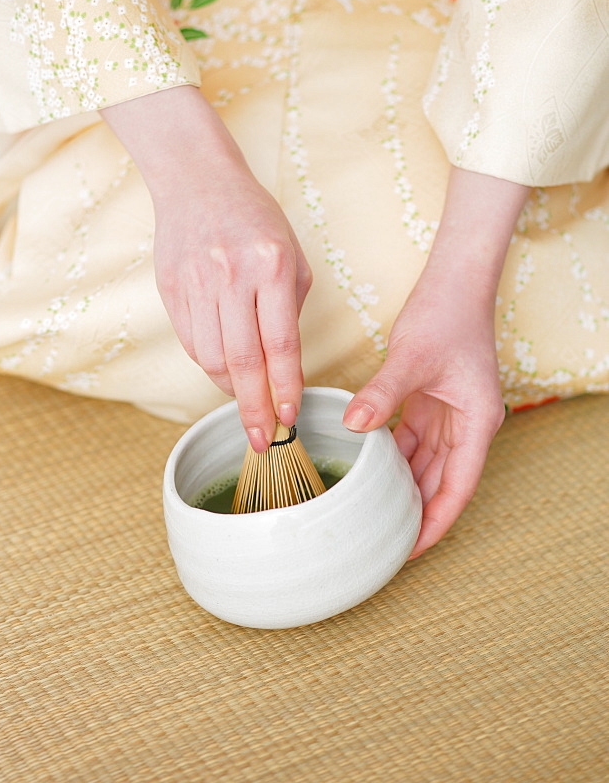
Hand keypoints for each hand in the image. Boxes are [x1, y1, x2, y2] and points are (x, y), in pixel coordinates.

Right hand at [102, 86, 311, 449]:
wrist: (196, 182)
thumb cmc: (254, 219)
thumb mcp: (290, 255)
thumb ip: (287, 308)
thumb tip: (282, 365)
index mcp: (270, 267)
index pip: (281, 344)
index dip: (286, 388)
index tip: (290, 418)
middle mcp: (231, 277)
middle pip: (243, 361)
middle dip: (254, 408)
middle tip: (263, 440)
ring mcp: (196, 284)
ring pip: (212, 357)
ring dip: (231, 387)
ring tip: (245, 396)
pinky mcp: (171, 289)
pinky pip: (192, 342)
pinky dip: (210, 362)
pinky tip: (223, 364)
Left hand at [343, 167, 528, 556]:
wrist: (454, 281)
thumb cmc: (447, 315)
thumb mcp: (413, 357)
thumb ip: (384, 393)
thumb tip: (355, 424)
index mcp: (477, 423)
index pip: (457, 489)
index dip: (434, 523)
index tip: (409, 551)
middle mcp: (467, 425)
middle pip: (442, 483)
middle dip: (416, 514)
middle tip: (381, 543)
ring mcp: (449, 414)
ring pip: (425, 465)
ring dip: (403, 487)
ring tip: (372, 515)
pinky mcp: (430, 401)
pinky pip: (411, 441)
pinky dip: (393, 457)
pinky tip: (368, 472)